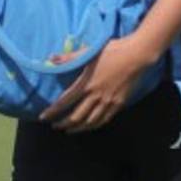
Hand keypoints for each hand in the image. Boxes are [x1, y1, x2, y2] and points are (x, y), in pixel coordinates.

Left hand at [40, 36, 155, 132]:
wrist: (137, 56)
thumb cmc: (112, 50)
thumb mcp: (89, 52)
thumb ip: (70, 57)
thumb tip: (51, 58)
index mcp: (86, 83)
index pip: (65, 101)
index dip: (52, 111)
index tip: (43, 117)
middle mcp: (96, 96)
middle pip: (76, 116)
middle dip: (63, 123)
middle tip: (55, 125)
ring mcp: (108, 101)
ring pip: (90, 122)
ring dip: (77, 128)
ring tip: (69, 130)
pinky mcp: (119, 104)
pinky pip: (104, 119)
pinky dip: (94, 126)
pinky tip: (89, 126)